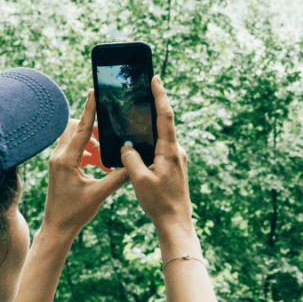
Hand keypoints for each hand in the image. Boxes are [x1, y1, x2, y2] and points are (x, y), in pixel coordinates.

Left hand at [40, 90, 129, 239]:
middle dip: (92, 128)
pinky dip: (87, 152)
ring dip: (91, 142)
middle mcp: (59, 157)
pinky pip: (73, 149)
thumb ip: (118, 177)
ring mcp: (57, 161)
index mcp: (66, 160)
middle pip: (75, 127)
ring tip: (104, 158)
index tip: (93, 92)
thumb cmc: (75, 213)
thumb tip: (134, 164)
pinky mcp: (59, 167)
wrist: (57, 227)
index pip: (81, 129)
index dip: (90, 109)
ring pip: (74, 138)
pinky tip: (99, 164)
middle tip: (108, 140)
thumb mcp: (100, 194)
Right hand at [119, 76, 193, 243]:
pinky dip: (149, 144)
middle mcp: (176, 151)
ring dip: (148, 129)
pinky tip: (138, 147)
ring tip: (134, 119)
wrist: (176, 223)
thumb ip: (130, 159)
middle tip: (141, 91)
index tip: (155, 78)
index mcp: (169, 151)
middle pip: (163, 124)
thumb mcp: (139, 180)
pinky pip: (160, 150)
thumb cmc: (159, 203)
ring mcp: (177, 159)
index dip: (160, 95)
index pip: (165, 116)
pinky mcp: (174, 167)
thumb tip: (125, 146)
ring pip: (160, 138)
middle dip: (152, 108)